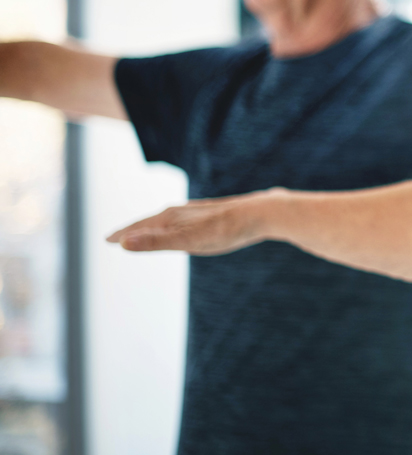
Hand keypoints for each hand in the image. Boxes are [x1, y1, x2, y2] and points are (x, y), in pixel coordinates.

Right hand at [106, 190, 280, 254]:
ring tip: (144, 232)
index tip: (106, 239)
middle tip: (116, 237)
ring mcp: (198, 212)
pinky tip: (185, 228)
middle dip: (133, 230)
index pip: (140, 227)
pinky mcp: (214, 215)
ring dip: (153, 227)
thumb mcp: (188, 240)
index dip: (123, 234)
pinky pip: (186, 221)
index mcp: (172, 217)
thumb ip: (156, 242)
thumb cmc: (225, 230)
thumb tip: (122, 243)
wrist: (262, 213)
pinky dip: (175, 226)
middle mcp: (182, 211)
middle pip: (151, 221)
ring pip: (169, 220)